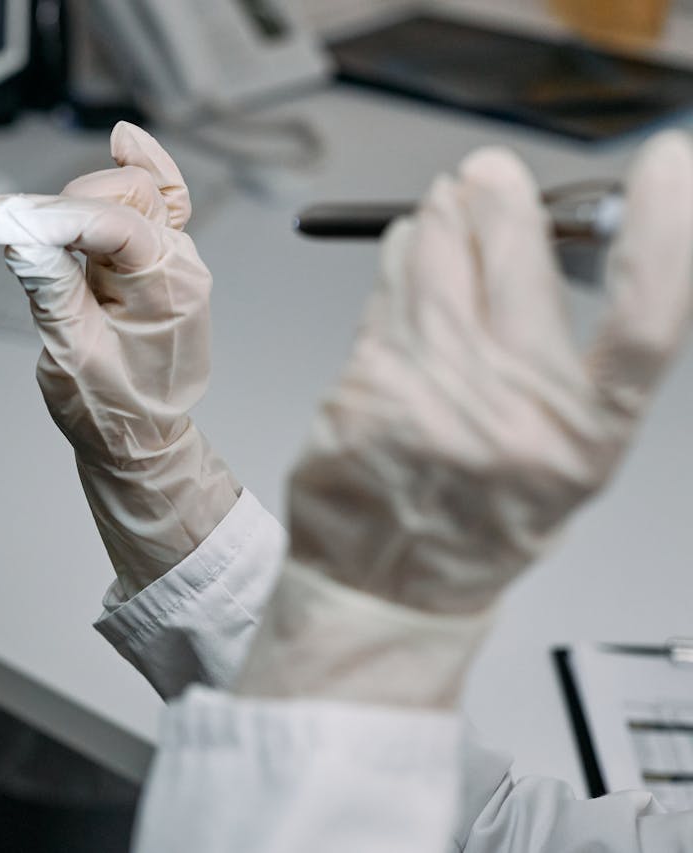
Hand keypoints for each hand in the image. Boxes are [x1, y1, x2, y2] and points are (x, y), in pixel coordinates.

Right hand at [0, 123, 238, 594]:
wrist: (142, 445)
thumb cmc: (113, 413)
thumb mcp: (73, 357)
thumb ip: (50, 289)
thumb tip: (19, 233)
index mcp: (168, 288)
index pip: (112, 224)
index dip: (49, 217)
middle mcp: (180, 263)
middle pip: (121, 195)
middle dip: (54, 204)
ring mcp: (173, 258)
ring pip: (131, 192)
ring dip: (73, 197)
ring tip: (11, 217)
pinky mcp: (157, 260)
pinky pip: (159, 201)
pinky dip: (138, 170)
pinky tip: (122, 142)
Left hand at [237, 131, 692, 706]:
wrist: (389, 587)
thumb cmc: (479, 520)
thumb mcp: (560, 458)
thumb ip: (568, 362)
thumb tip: (558, 240)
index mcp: (586, 436)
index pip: (647, 318)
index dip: (666, 232)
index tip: (666, 167)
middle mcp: (516, 416)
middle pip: (520, 269)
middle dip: (501, 201)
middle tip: (491, 175)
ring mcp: (435, 402)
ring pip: (440, 268)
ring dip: (442, 220)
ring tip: (446, 206)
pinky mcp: (369, 391)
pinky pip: (388, 297)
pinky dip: (398, 261)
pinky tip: (406, 252)